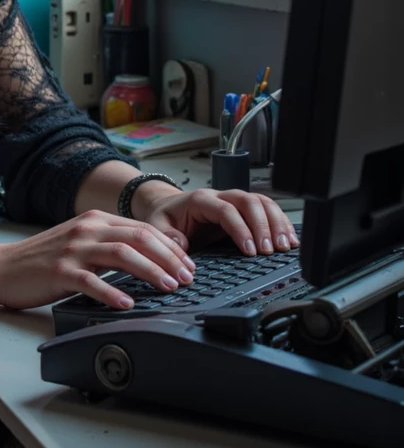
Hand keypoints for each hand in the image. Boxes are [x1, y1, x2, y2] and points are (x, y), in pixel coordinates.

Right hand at [0, 210, 196, 311]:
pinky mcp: (59, 272)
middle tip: (187, 277)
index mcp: (94, 221)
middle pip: (138, 238)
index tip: (189, 265)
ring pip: (121, 255)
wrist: (1, 266)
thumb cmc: (42, 259)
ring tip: (169, 287)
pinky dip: (113, 292)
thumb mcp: (79, 243)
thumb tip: (149, 257)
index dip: (170, 247)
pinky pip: (92, 281)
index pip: (143, 229)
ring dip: (151, 271)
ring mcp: (73, 250)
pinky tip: (128, 304)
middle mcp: (86, 230)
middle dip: (169, 258)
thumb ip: (109, 244)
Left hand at [142, 187, 298, 257]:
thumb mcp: (157, 226)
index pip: (227, 210)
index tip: (251, 250)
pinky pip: (267, 209)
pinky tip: (289, 238)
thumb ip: (166, 236)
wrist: (168, 207)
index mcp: (201, 200)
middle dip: (264, 225)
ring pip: (262, 203)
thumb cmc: (166, 217)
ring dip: (276, 223)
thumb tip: (181, 245)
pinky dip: (280, 222)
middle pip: (249, 202)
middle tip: (271, 249)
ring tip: (285, 246)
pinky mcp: (243, 210)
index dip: (241, 229)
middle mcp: (221, 196)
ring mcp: (234, 201)